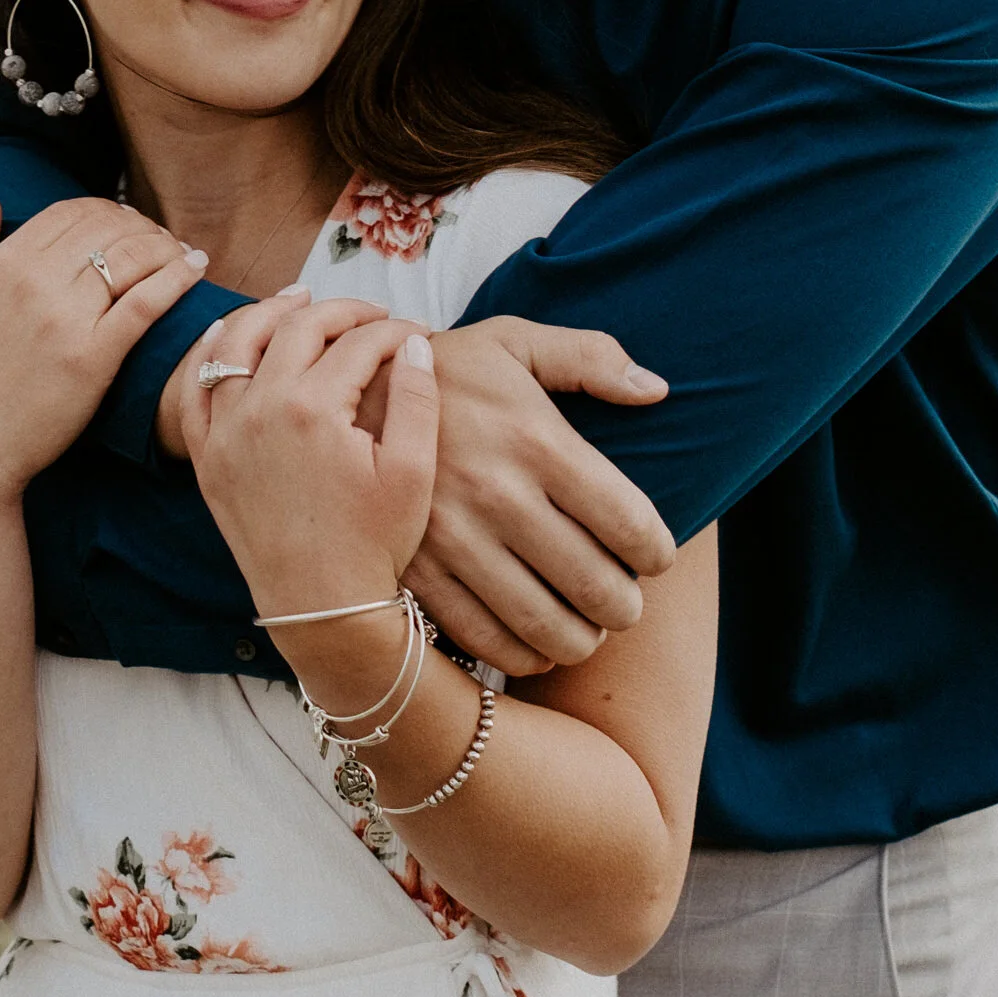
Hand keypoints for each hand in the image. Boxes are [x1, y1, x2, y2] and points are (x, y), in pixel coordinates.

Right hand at [0, 191, 207, 505]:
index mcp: (2, 265)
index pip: (69, 212)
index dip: (104, 210)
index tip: (122, 223)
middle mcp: (35, 282)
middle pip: (106, 227)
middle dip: (138, 225)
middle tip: (158, 238)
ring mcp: (67, 319)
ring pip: (132, 256)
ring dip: (164, 245)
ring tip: (180, 253)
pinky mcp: (94, 357)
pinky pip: (146, 302)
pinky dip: (177, 277)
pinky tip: (195, 267)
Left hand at [182, 295, 436, 618]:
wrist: (320, 609)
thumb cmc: (373, 544)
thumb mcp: (413, 473)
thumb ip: (418, 398)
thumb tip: (415, 342)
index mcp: (315, 409)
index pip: (359, 343)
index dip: (394, 331)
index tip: (417, 334)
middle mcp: (261, 409)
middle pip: (300, 327)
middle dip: (342, 311)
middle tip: (372, 316)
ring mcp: (227, 431)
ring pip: (238, 342)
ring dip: (271, 312)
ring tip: (300, 299)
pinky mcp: (208, 456)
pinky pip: (196, 389)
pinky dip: (209, 353)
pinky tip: (228, 334)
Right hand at [402, 318, 675, 674]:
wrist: (340, 398)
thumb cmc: (446, 371)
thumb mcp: (512, 341)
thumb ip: (589, 356)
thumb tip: (656, 389)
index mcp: (535, 437)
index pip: (628, 520)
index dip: (656, 551)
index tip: (656, 557)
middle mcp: (499, 493)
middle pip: (594, 583)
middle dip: (625, 606)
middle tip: (628, 604)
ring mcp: (455, 539)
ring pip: (544, 622)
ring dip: (582, 640)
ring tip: (591, 629)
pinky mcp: (417, 569)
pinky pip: (484, 638)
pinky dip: (522, 655)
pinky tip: (538, 645)